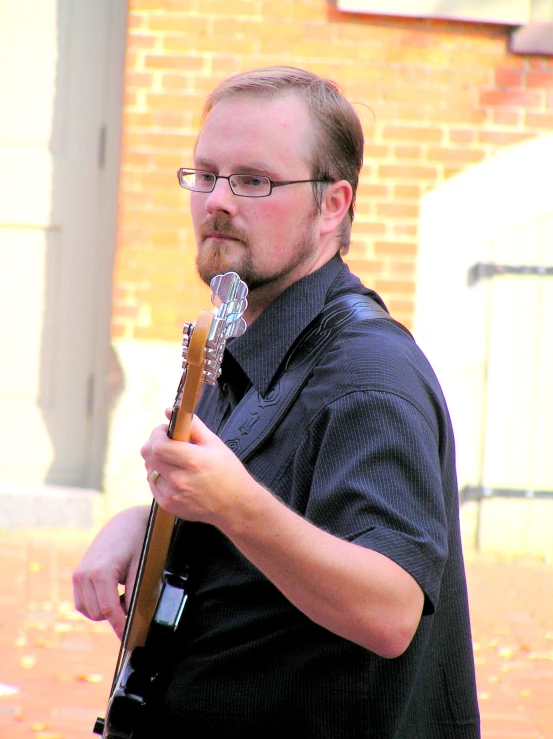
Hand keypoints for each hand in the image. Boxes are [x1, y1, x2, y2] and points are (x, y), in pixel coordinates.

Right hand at [72, 506, 148, 638]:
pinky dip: (96, 604)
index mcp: (100, 572)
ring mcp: (77, 575)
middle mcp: (84, 574)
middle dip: (115, 616)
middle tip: (132, 604)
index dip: (119, 626)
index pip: (108, 610)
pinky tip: (112, 593)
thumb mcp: (141, 567)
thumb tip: (132, 619)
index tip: (128, 639)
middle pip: (97, 614)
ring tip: (123, 595)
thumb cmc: (138, 543)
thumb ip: (134, 594)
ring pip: (88, 611)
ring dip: (104, 611)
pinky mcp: (76, 575)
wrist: (126, 523)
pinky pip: (83, 602)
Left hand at [141, 414, 260, 529]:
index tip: (165, 430)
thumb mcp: (215, 444)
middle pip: (148, 456)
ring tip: (174, 460)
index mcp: (194, 461)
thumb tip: (168, 410)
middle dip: (155, 444)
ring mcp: (172, 495)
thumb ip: (192, 425)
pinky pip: (152, 483)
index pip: (158, 445)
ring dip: (157, 460)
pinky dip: (159, 475)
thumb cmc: (228, 471)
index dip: (157, 434)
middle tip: (168, 442)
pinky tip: (175, 475)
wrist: (235, 505)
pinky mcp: (168, 505)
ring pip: (149, 469)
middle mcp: (180, 480)